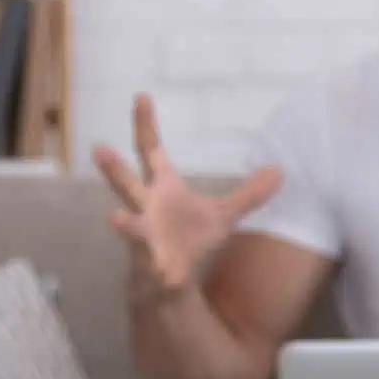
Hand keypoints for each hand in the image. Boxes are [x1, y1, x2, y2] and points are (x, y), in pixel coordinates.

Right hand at [92, 93, 280, 301]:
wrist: (171, 281)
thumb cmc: (191, 240)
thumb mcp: (225, 214)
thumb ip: (249, 193)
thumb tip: (279, 170)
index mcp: (163, 188)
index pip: (151, 150)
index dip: (146, 125)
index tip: (141, 96)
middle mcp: (147, 207)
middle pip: (128, 183)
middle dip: (114, 168)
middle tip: (99, 147)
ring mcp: (144, 236)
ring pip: (130, 226)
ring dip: (124, 223)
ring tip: (113, 217)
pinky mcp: (151, 263)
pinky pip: (152, 264)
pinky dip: (156, 266)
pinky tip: (161, 270)